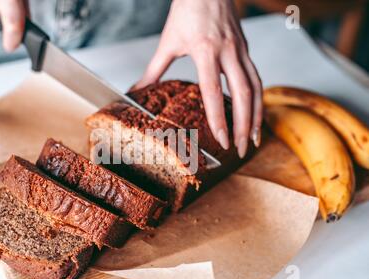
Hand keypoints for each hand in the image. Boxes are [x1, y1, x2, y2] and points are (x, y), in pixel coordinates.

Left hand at [135, 0, 261, 157]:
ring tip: (253, 138)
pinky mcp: (246, 49)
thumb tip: (137, 91)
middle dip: (243, 125)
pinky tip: (255, 113)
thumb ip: (154, 70)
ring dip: (257, 115)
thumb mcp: (168, 41)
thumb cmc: (187, 10)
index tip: (221, 140)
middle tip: (241, 149)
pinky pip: (257, 78)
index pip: (214, 92)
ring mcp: (241, 50)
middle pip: (243, 94)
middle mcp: (228, 52)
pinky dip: (258, 99)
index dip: (219, 118)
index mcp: (206, 51)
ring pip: (256, 88)